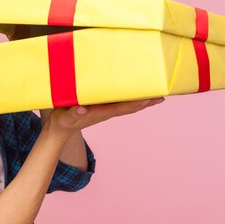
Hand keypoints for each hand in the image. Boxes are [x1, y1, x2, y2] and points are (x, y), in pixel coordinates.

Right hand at [41, 98, 164, 142]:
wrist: (60, 130)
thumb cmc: (62, 122)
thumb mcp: (64, 118)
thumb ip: (72, 113)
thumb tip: (81, 108)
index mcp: (100, 113)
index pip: (123, 108)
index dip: (138, 103)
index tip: (151, 98)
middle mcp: (106, 112)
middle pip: (131, 107)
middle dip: (146, 102)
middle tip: (163, 94)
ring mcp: (105, 110)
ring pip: (128, 105)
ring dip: (143, 101)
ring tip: (157, 94)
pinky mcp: (102, 108)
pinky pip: (121, 102)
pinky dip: (133, 98)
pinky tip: (138, 93)